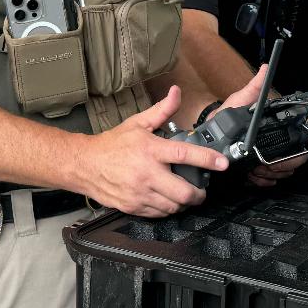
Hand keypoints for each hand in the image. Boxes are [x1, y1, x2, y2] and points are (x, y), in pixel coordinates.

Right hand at [79, 86, 229, 216]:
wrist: (84, 165)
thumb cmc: (112, 145)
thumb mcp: (138, 123)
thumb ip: (162, 111)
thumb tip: (176, 92)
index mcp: (150, 150)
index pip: (185, 154)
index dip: (207, 160)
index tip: (222, 164)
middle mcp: (146, 173)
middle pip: (184, 192)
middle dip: (199, 193)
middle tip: (201, 189)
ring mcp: (140, 193)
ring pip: (174, 206)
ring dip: (183, 202)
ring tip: (184, 195)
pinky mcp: (133, 207)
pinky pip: (159, 214)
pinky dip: (167, 209)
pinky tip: (166, 200)